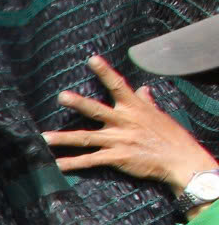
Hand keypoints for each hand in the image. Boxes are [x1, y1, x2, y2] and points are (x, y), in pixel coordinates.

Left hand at [45, 55, 218, 194]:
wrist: (181, 161)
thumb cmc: (171, 137)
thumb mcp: (159, 115)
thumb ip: (147, 102)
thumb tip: (144, 88)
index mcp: (135, 108)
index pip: (119, 85)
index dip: (105, 72)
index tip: (92, 59)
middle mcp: (124, 122)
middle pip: (97, 110)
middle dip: (78, 103)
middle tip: (61, 96)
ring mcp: (119, 140)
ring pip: (86, 138)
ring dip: (64, 139)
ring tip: (43, 137)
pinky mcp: (117, 158)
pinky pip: (90, 161)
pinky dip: (73, 163)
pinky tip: (57, 165)